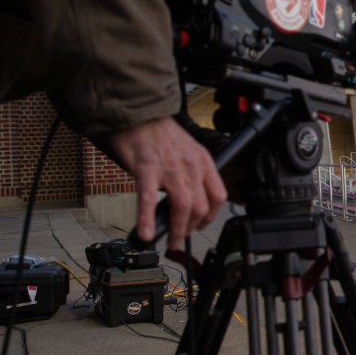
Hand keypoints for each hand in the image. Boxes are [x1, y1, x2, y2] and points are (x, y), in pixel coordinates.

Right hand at [109, 117, 226, 249]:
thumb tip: (185, 203)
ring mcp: (169, 167)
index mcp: (203, 161)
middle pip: (201, 207)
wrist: (137, 112)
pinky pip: (148, 199)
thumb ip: (189, 175)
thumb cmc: (158, 133)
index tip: (200, 225)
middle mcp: (190, 165)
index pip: (218, 196)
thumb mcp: (186, 151)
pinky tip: (146, 234)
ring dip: (177, 230)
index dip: (210, 216)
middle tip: (180, 238)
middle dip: (192, 228)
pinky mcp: (146, 168)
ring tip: (168, 241)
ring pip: (182, 207)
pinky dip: (147, 219)